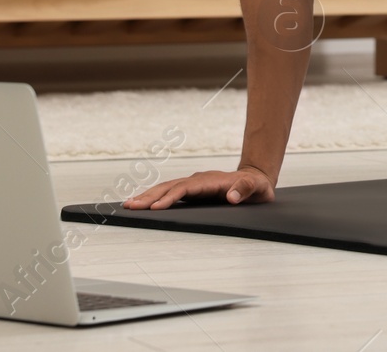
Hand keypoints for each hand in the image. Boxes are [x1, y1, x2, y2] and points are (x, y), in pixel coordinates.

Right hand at [122, 166, 274, 209]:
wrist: (256, 178)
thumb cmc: (256, 186)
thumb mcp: (257, 188)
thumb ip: (246, 190)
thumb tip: (232, 198)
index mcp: (211, 181)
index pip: (186, 188)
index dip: (170, 197)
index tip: (156, 207)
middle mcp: (199, 180)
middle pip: (170, 186)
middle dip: (150, 196)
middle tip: (131, 206)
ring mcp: (195, 184)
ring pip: (167, 188)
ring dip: (148, 196)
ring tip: (129, 204)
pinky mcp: (193, 190)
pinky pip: (170, 192)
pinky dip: (155, 197)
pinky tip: (143, 203)